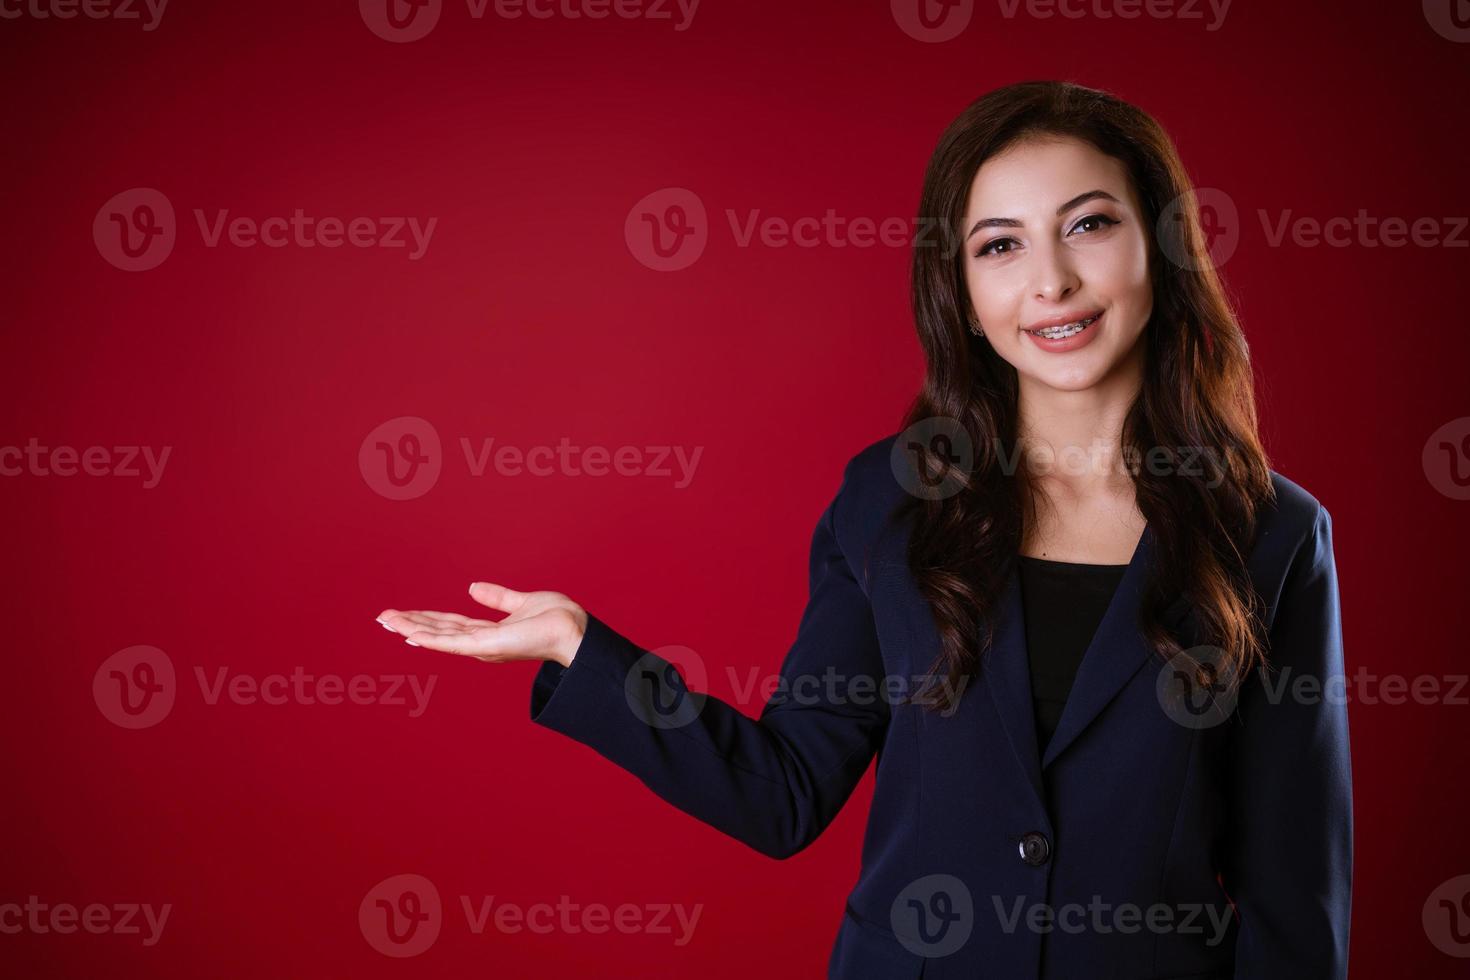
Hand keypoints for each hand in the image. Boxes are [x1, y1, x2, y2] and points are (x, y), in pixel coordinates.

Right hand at [377, 582, 587, 667]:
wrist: (575, 630)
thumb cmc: (558, 619)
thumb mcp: (520, 602)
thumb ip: (497, 597)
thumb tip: (473, 587)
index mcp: (489, 632)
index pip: (450, 624)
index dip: (425, 619)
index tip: (403, 614)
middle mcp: (481, 643)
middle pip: (438, 631)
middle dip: (410, 624)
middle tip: (383, 618)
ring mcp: (482, 647)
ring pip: (438, 637)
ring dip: (411, 629)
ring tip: (387, 621)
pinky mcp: (486, 647)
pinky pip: (451, 643)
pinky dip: (429, 638)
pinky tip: (409, 634)